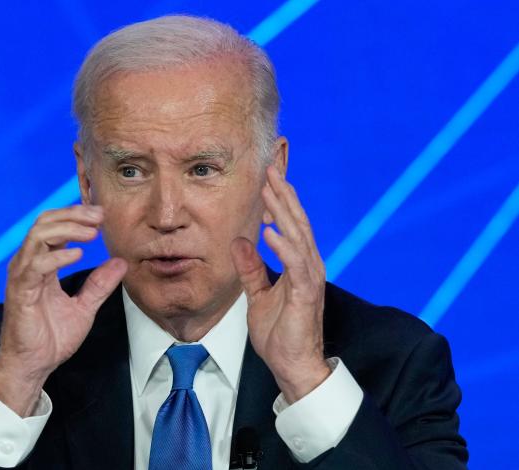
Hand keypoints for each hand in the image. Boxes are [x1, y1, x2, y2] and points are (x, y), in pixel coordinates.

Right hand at [0, 205, 126, 415]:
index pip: (54, 227)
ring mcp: (22, 276)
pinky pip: (36, 266)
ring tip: (92, 233)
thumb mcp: (85, 307)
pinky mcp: (20, 291)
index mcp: (41, 264)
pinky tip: (78, 255)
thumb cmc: (51, 338)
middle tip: (99, 216)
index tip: (102, 216)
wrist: (34, 365)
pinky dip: (58, 256)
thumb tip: (120, 263)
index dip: (77, 216)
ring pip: (38, 236)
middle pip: (44, 223)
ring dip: (67, 229)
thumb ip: (100, 284)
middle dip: (73, 215)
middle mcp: (28, 264)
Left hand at [231, 166, 328, 402]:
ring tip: (271, 189)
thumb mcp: (259, 294)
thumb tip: (240, 242)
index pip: (289, 226)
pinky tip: (270, 231)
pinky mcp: (305, 294)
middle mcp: (309, 266)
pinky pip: (296, 265)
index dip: (279, 202)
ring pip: (298, 237)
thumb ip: (251, 268)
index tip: (266, 180)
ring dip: (284, 212)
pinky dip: (284, 247)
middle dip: (283, 195)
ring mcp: (309, 278)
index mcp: (299, 264)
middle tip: (271, 169)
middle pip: (296, 223)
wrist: (293, 364)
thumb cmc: (280, 332)